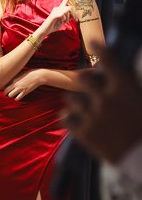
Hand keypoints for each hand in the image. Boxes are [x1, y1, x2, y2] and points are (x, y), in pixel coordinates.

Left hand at [4, 68, 45, 100]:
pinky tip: (18, 97)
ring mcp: (20, 88)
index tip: (6, 88)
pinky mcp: (25, 92)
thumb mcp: (20, 74)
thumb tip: (11, 80)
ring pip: (10, 95)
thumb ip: (15, 78)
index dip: (4, 87)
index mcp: (14, 79)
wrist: (38, 76)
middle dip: (5, 93)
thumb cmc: (30, 74)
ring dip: (11, 96)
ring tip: (13, 95)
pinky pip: (18, 98)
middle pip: (5, 91)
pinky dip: (17, 98)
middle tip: (7, 94)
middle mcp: (16, 84)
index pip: (5, 85)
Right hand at [38, 0, 74, 35]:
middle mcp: (58, 8)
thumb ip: (69, 17)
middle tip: (75, 20)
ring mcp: (55, 11)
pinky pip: (63, 14)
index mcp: (60, 8)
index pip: (66, 0)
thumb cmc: (54, 25)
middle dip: (74, 14)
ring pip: (68, 11)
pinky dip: (64, 19)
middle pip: (70, 7)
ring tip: (63, 21)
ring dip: (68, 18)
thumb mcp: (64, 21)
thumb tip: (75, 14)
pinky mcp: (54, 15)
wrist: (45, 30)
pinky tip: (60, 21)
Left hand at [65, 45, 141, 163]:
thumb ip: (128, 85)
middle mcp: (106, 100)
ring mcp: (93, 117)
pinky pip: (65, 117)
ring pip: (71, 99)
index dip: (101, 50)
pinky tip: (79, 119)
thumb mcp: (140, 100)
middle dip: (86, 81)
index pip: (109, 62)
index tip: (93, 41)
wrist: (140, 158)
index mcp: (125, 90)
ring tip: (89, 108)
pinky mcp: (83, 133)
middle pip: (83, 80)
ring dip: (78, 101)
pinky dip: (70, 117)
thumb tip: (120, 73)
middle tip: (90, 85)